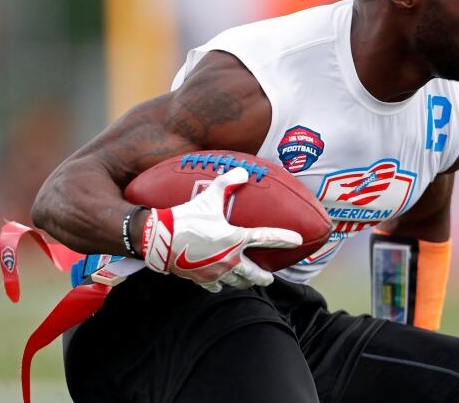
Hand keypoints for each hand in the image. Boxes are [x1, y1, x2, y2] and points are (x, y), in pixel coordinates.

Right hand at [141, 167, 301, 291]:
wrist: (161, 240)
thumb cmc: (187, 217)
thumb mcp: (208, 197)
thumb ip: (227, 182)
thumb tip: (243, 170)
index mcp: (236, 239)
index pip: (267, 238)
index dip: (285, 238)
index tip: (298, 240)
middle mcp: (230, 260)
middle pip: (254, 275)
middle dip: (264, 278)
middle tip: (269, 279)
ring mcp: (216, 272)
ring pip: (236, 283)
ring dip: (243, 283)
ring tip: (246, 283)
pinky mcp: (201, 279)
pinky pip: (215, 286)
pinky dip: (218, 285)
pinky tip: (218, 283)